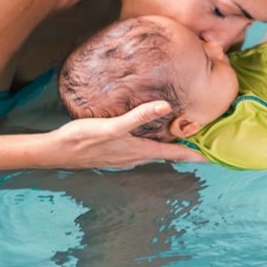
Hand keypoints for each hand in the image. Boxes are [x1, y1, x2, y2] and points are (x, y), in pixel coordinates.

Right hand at [49, 101, 204, 167]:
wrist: (55, 151)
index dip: (192, 155)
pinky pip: (137, 151)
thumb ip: (139, 116)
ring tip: (178, 143)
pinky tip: (144, 139)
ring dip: (166, 150)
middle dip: (183, 153)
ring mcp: (122, 158)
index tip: (210, 159)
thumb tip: (165, 107)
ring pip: (151, 154)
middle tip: (200, 149)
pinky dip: (149, 146)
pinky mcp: (112, 154)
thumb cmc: (83, 138)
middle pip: (165, 155)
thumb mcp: (112, 126)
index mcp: (138, 151)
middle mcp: (133, 157)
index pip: (172, 154)